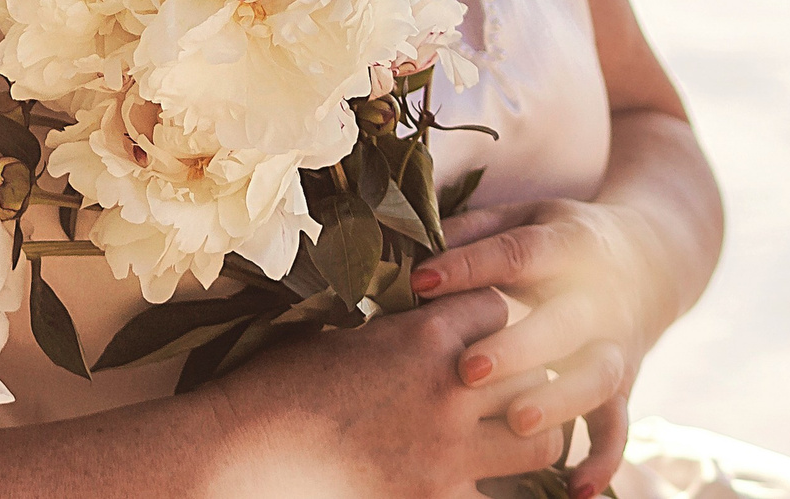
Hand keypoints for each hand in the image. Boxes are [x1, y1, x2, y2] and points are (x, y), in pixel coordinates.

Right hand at [210, 288, 569, 498]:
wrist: (247, 452)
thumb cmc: (276, 385)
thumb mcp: (336, 335)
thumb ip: (390, 331)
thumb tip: (408, 323)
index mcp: (421, 336)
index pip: (499, 309)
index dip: (495, 317)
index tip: (483, 328)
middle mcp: (449, 390)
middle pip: (537, 373)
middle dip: (532, 376)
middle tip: (514, 384)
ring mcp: (449, 452)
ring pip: (542, 443)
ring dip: (534, 437)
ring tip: (512, 437)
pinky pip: (503, 497)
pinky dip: (502, 489)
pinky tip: (491, 482)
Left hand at [410, 199, 672, 498]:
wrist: (649, 259)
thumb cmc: (556, 240)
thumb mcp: (522, 218)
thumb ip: (472, 234)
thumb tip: (412, 252)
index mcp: (564, 245)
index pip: (517, 253)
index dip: (470, 266)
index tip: (421, 282)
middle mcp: (596, 298)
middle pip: (561, 323)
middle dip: (517, 349)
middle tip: (468, 370)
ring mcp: (613, 344)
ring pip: (594, 377)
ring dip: (558, 402)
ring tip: (517, 422)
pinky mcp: (624, 383)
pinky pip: (618, 425)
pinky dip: (602, 459)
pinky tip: (575, 488)